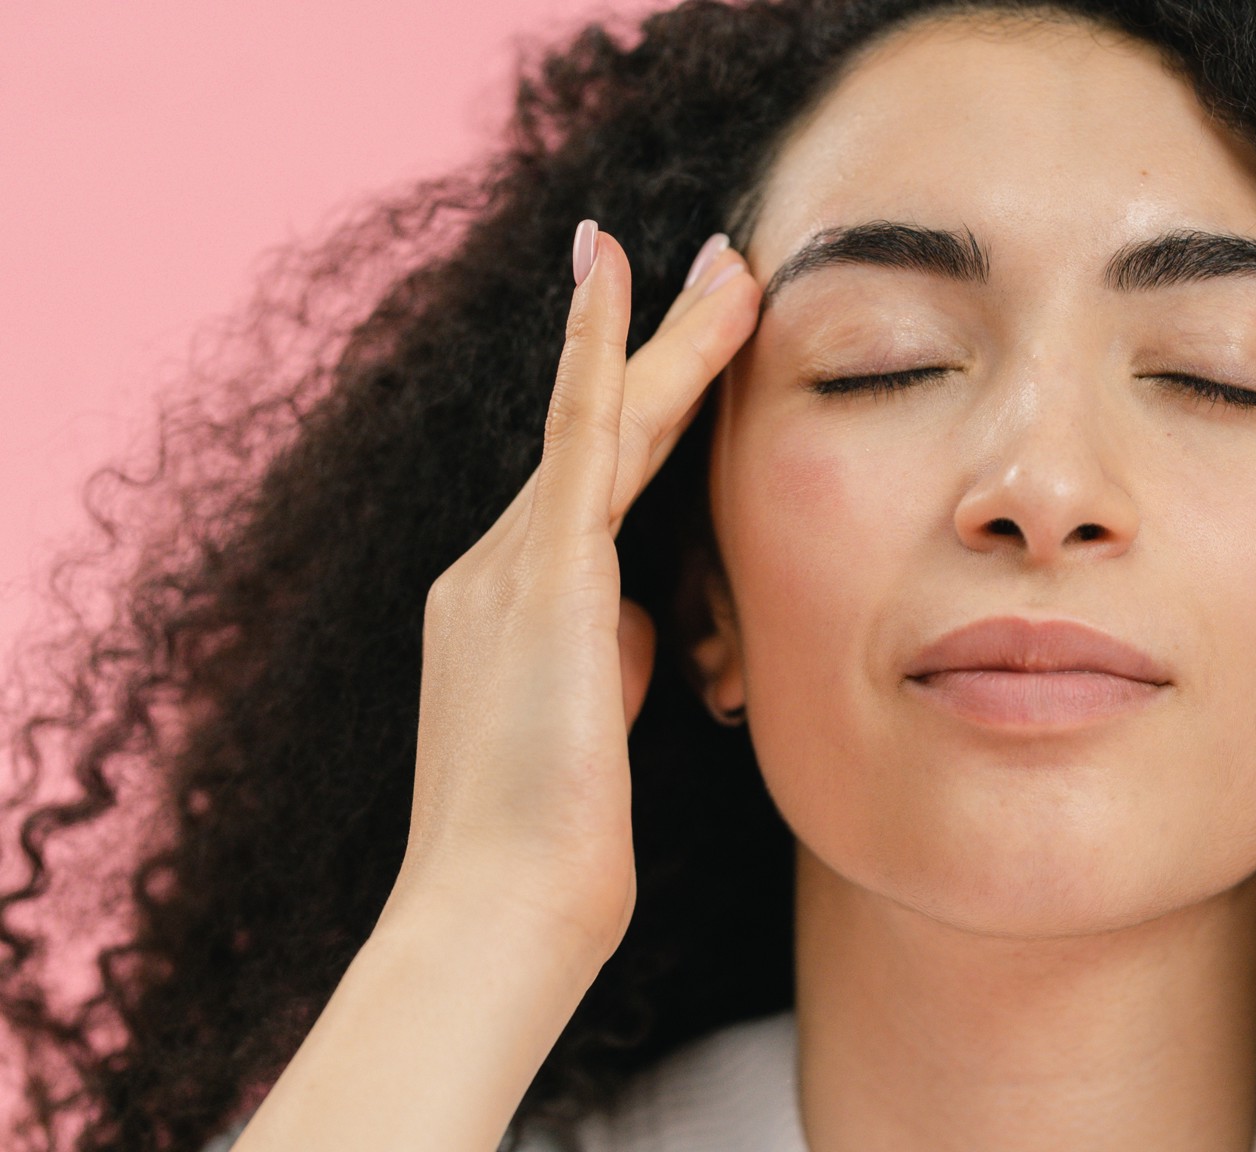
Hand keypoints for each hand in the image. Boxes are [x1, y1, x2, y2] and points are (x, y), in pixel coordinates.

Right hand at [392, 225, 757, 961]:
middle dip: (662, 348)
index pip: (598, 492)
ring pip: (609, 423)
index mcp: (512, 614)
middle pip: (603, 436)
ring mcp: (508, 566)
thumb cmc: (549, 859)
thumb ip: (615, 664)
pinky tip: (620, 270)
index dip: (646, 413)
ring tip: (733, 267)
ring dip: (674, 340)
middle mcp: (495, 571)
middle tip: (719, 266)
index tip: (687, 356)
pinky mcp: (540, 576)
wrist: (497, 916)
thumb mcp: (592, 739)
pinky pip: (580, 436)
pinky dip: (602, 351)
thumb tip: (654, 625)